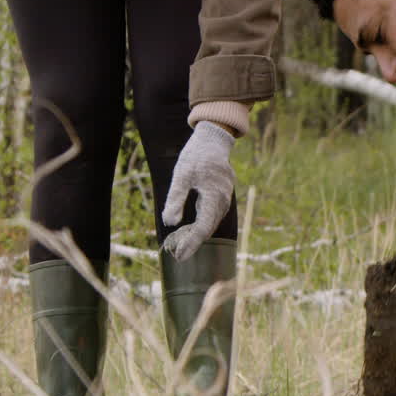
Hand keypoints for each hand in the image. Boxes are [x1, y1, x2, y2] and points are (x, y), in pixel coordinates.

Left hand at [161, 121, 235, 259]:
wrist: (213, 140)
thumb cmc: (196, 156)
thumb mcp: (181, 175)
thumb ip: (176, 199)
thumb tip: (170, 222)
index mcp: (214, 196)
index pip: (203, 228)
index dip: (191, 244)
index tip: (179, 256)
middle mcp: (223, 200)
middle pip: (208, 228)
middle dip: (194, 243)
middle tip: (178, 256)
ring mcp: (225, 198)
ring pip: (212, 223)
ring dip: (198, 235)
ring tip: (182, 246)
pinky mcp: (222, 195)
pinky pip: (213, 215)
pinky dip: (203, 224)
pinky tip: (192, 229)